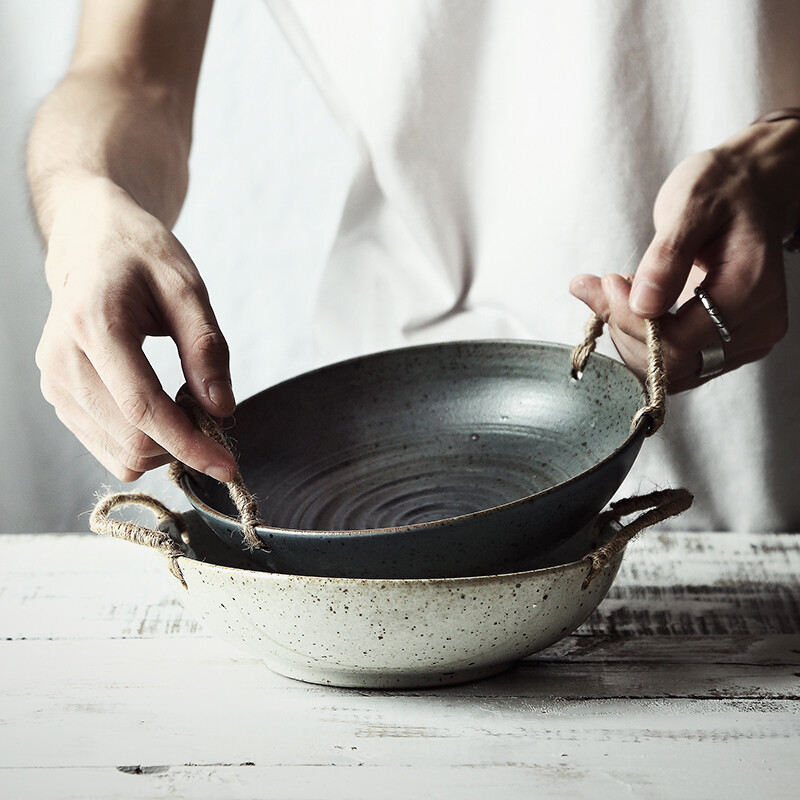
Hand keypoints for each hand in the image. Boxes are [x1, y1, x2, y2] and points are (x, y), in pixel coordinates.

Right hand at [36, 176, 236, 480]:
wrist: (89, 241)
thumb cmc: (141, 256)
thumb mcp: (186, 287)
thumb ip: (205, 349)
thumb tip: (221, 409)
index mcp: (94, 325)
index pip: (144, 409)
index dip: (190, 446)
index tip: (229, 468)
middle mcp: (62, 360)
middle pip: (131, 441)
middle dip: (183, 443)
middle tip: (210, 409)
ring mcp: (54, 383)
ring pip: (119, 454)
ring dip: (165, 444)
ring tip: (184, 399)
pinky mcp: (58, 397)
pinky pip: (107, 448)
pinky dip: (144, 441)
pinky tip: (159, 405)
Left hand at [570, 118, 798, 391]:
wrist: (748, 190)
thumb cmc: (722, 189)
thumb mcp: (690, 204)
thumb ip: (666, 256)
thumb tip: (642, 305)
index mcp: (751, 292)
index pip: (678, 343)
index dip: (631, 322)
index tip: (609, 282)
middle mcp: (754, 326)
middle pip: (670, 365)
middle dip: (626, 328)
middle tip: (607, 284)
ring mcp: (741, 342)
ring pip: (666, 372)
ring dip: (630, 334)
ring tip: (623, 287)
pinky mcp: (723, 345)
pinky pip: (672, 363)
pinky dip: (641, 338)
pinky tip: (635, 303)